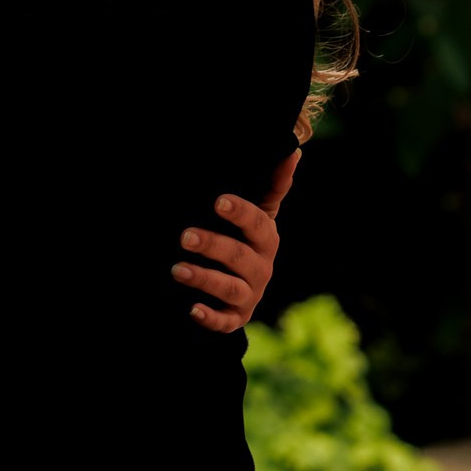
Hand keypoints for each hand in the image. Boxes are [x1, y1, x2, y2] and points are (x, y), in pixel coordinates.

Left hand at [175, 148, 298, 333]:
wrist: (240, 285)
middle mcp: (261, 268)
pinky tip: (192, 310)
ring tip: (177, 270)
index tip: (218, 201)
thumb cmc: (245, 238)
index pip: (258, 223)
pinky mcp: (235, 318)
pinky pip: (225, 322)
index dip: (240, 213)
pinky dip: (210, 317)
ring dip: (204, 279)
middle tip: (184, 236)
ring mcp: (249, 295)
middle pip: (239, 256)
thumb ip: (273, 185)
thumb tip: (293, 149)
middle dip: (213, 246)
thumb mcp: (259, 212)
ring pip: (230, 289)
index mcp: (266, 238)